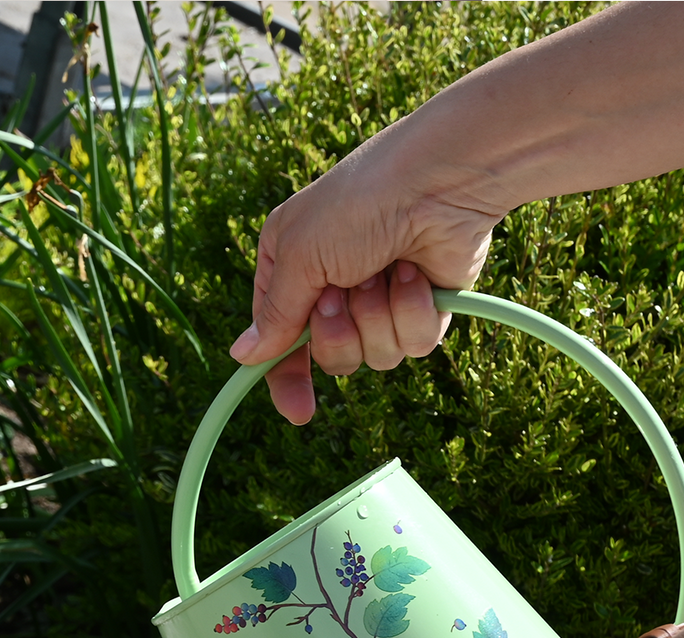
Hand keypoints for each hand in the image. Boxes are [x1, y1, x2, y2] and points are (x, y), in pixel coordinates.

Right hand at [229, 134, 503, 424]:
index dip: (287, 378)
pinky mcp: (423, 306)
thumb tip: (242, 356)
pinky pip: (413, 344)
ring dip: (379, 317)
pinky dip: (413, 312)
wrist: (441, 180)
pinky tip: (417, 274)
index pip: (279, 340)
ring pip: (374, 356)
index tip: (299, 411)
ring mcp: (381, 298)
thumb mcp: (301, 255)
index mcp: (292, 266)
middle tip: (343, 293)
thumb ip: (274, 315)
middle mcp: (334, 285)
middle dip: (338, 332)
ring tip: (387, 272)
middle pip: (329, 356)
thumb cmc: (361, 203)